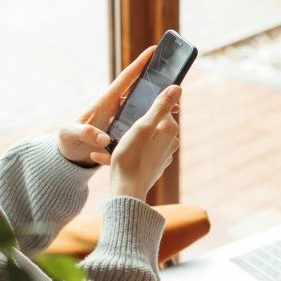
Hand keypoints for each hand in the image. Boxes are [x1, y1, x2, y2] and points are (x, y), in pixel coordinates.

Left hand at [58, 46, 178, 166]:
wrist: (68, 155)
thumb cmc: (66, 141)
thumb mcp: (70, 134)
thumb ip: (85, 133)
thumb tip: (103, 138)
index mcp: (105, 101)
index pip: (125, 78)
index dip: (139, 64)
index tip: (153, 50)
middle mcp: (115, 107)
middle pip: (139, 92)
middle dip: (157, 87)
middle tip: (175, 85)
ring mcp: (120, 118)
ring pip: (143, 109)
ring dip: (158, 107)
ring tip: (175, 109)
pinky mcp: (123, 130)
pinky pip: (140, 124)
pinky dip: (152, 124)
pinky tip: (163, 127)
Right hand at [102, 85, 181, 200]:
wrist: (127, 191)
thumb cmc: (132, 157)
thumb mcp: (143, 127)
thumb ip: (160, 107)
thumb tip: (177, 88)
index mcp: (170, 130)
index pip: (159, 109)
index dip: (142, 109)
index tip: (127, 114)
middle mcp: (170, 143)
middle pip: (150, 124)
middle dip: (131, 124)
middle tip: (115, 127)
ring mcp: (162, 156)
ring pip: (141, 140)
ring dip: (124, 139)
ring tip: (107, 144)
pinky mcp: (153, 166)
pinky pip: (137, 154)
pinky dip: (123, 153)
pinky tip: (103, 156)